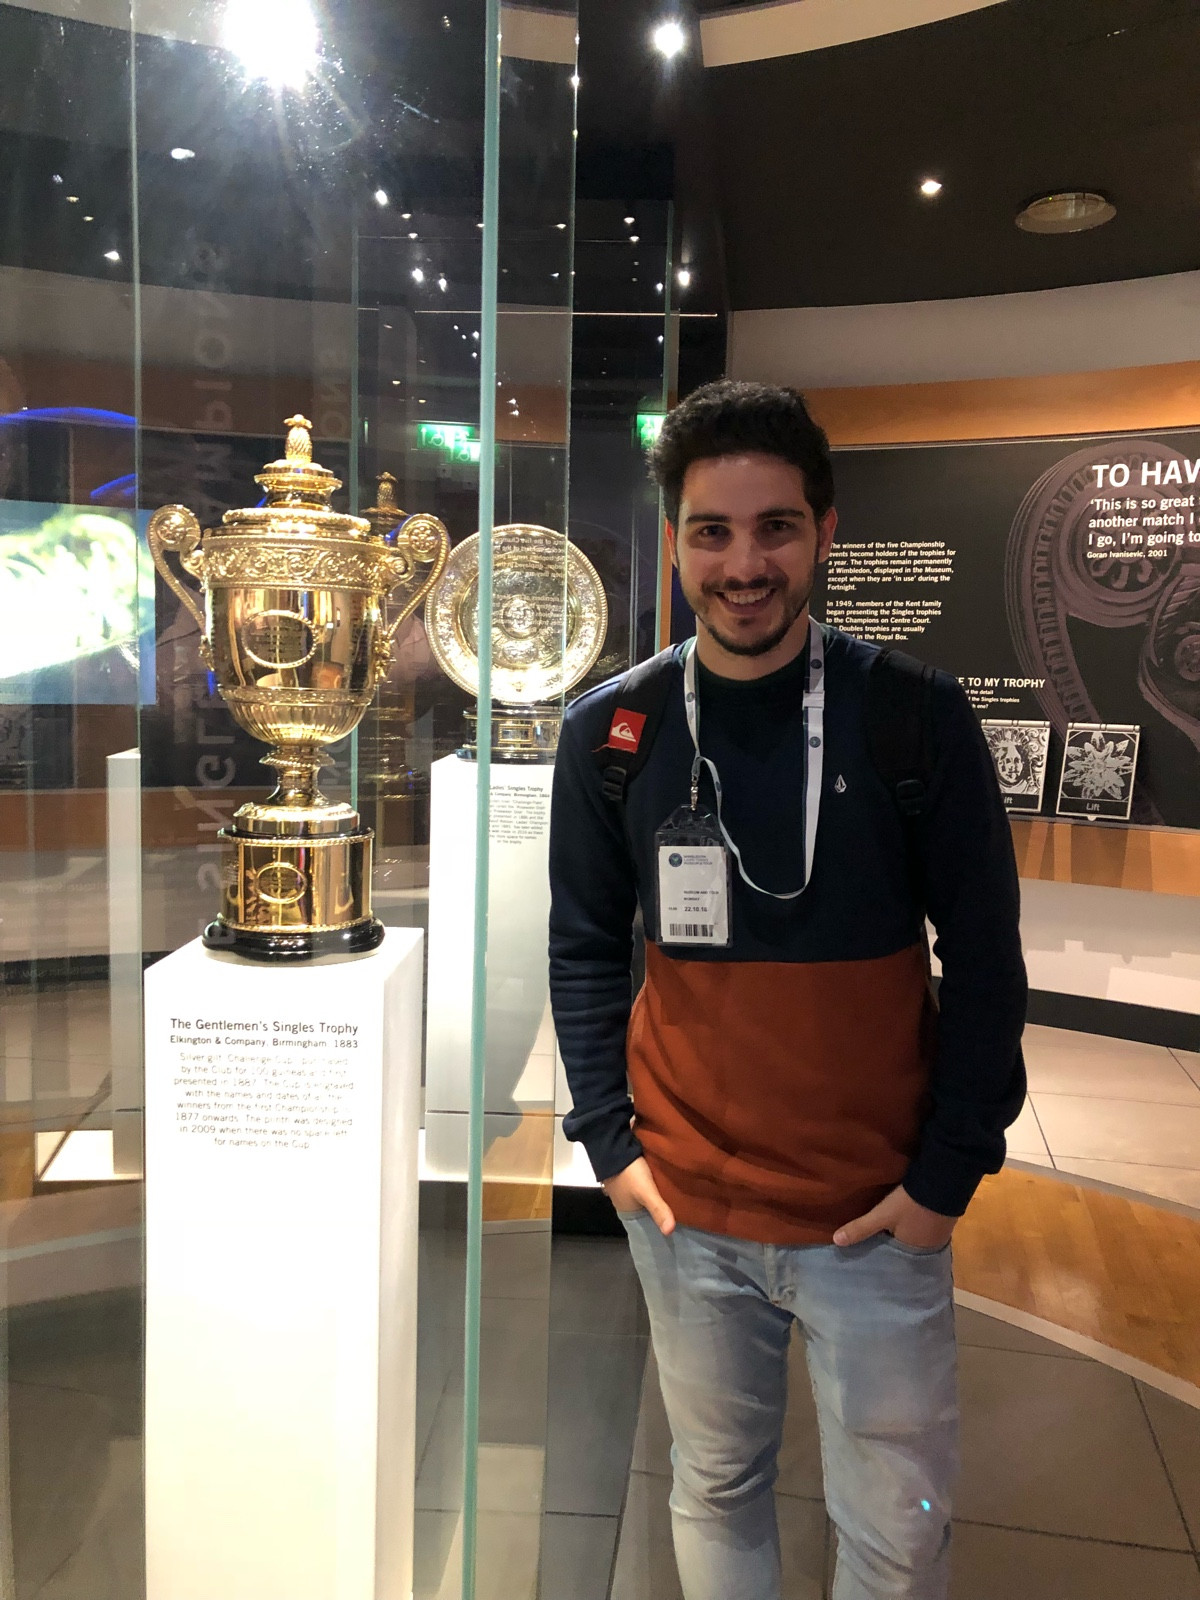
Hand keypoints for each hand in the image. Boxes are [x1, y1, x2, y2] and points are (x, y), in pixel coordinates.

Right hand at [603, 1157, 675, 1235]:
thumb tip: (669, 1232)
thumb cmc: (629, 1173)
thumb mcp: (646, 1192)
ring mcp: (622, 1186)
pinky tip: (659, 1180)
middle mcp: (622, 1200)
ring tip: (670, 1193)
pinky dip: (649, 1183)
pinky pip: (640, 1183)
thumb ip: (658, 1210)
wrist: (614, 1145)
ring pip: (642, 1195)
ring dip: (653, 1194)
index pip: (643, 1222)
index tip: (672, 1223)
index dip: (655, 1223)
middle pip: (644, 1208)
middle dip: (656, 1207)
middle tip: (676, 1206)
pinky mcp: (625, 1172)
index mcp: (625, 1210)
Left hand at [833, 1183, 955, 1249]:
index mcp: (914, 1252)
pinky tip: (909, 1216)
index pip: (894, 1258)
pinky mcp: (945, 1219)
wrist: (943, 1179)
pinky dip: (916, 1223)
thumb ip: (861, 1228)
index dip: (883, 1252)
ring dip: (906, 1231)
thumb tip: (836, 1242)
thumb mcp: (882, 1214)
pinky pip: (926, 1226)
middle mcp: (929, 1248)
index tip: (871, 1250)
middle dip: (893, 1242)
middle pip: (905, 1247)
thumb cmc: (911, 1203)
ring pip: (916, 1236)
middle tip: (878, 1238)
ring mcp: (940, 1234)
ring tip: (890, 1227)